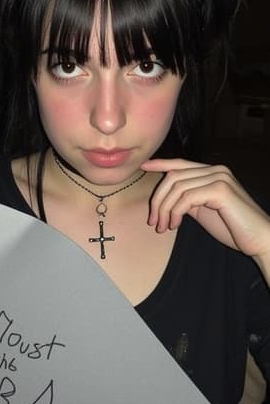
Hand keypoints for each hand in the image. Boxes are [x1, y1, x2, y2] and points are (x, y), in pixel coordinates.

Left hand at [140, 158, 269, 263]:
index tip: (144, 167)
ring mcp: (219, 177)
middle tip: (153, 221)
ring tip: (163, 226)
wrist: (259, 240)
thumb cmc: (233, 228)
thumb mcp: (204, 210)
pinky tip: (175, 224)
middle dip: (158, 199)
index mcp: (213, 172)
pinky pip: (186, 197)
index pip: (181, 164)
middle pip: (173, 176)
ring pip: (177, 187)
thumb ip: (188, 199)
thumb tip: (167, 198)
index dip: (161, 164)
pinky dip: (175, 211)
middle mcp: (216, 170)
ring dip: (164, 209)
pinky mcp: (220, 190)